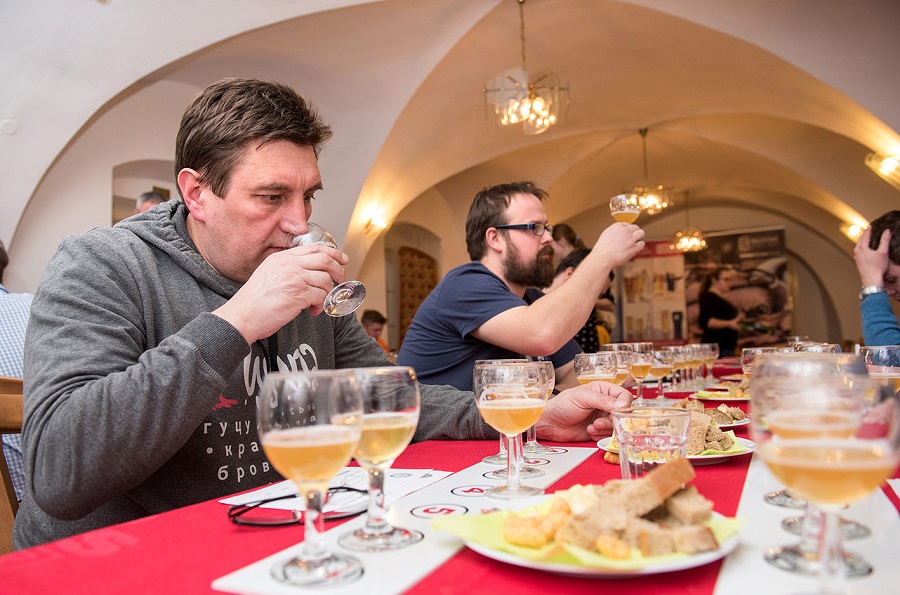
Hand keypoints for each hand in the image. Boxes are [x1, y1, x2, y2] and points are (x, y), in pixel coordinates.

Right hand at [213, 244, 349, 342]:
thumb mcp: (268, 275)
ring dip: (327, 294)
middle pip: (325, 260)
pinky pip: (321, 296)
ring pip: (325, 280)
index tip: (342, 259)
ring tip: (318, 304)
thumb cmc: (254, 301)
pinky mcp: (298, 294)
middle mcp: (288, 265)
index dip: (332, 253)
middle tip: (342, 280)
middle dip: (338, 270)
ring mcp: (294, 278)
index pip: (313, 248)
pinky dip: (321, 305)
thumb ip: (287, 270)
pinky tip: (313, 311)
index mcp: (281, 258)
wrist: (242, 315)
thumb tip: (310, 274)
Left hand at [534, 381, 631, 441]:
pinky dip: (600, 435)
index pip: (624, 396)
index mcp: (603, 390)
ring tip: (591, 426)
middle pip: (623, 414)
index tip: (617, 412)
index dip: (624, 405)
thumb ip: (603, 400)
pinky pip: (609, 436)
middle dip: (611, 420)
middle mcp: (605, 404)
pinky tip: (589, 431)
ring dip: (604, 428)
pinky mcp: (599, 430)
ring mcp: (603, 417)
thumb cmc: (562, 405)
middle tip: (598, 422)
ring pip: (617, 426)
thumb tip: (623, 404)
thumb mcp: (583, 398)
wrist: (551, 423)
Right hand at [592, 222, 645, 267]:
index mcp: (618, 226)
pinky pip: (642, 243)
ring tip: (635, 243)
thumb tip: (622, 231)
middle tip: (632, 239)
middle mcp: (625, 231)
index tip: (627, 235)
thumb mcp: (606, 233)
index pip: (628, 224)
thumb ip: (615, 230)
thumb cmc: (602, 248)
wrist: (602, 258)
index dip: (628, 231)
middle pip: (636, 228)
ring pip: (641, 233)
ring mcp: (630, 239)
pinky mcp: (633, 248)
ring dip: (639, 238)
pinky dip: (639, 246)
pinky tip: (635, 249)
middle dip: (635, 233)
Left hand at [854, 227, 889, 286]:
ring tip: (868, 238)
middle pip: (860, 239)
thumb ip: (885, 240)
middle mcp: (857, 251)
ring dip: (863, 240)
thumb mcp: (883, 252)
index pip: (865, 235)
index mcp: (862, 247)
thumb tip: (887, 231)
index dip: (869, 229)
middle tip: (870, 230)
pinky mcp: (857, 262)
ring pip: (859, 245)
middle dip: (865, 234)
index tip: (872, 225)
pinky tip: (867, 249)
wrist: (871, 280)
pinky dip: (862, 247)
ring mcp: (856, 257)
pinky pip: (859, 251)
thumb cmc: (877, 268)